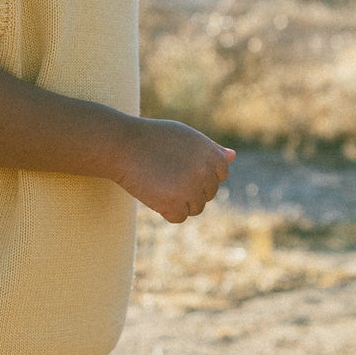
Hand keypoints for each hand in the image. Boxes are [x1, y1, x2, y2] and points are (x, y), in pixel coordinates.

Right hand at [116, 118, 235, 222]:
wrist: (122, 145)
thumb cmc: (153, 138)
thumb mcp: (186, 136)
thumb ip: (210, 148)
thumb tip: (232, 156)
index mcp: (212, 154)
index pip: (220, 176)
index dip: (200, 174)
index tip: (182, 167)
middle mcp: (205, 172)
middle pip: (208, 194)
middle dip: (190, 189)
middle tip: (166, 173)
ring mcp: (190, 189)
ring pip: (195, 208)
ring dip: (179, 202)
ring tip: (160, 183)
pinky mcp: (173, 204)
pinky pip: (178, 217)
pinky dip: (166, 211)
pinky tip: (154, 193)